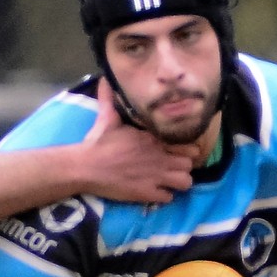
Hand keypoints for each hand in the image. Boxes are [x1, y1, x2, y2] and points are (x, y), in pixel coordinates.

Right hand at [77, 78, 193, 203]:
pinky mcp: (146, 193)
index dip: (185, 150)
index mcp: (154, 139)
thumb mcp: (106, 117)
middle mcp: (160, 157)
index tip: (178, 152)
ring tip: (168, 181)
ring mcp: (155, 177)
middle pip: (189, 165)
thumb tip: (103, 78)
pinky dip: (164, 196)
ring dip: (178, 183)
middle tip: (173, 167)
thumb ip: (110, 99)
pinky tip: (155, 192)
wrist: (86, 167)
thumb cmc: (97, 142)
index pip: (187, 145)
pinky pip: (168, 198)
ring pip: (185, 183)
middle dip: (183, 167)